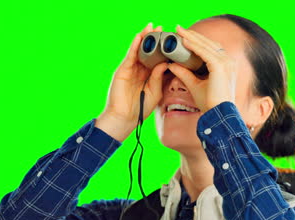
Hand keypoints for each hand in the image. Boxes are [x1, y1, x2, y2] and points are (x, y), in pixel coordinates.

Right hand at [98, 23, 167, 139]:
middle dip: (154, 39)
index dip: (163, 49)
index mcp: (149, 75)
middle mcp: (140, 70)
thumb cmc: (141, 108)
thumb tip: (165, 63)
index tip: (171, 39)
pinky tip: (139, 37)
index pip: (157, 58)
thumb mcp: (155, 91)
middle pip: (147, 51)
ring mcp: (131, 69)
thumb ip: (159, 77)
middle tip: (162, 28)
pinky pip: (130, 56)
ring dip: (144, 38)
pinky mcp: (123, 70)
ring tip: (151, 27)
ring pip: (138, 50)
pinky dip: (134, 46)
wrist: (125, 118)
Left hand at [165, 25, 236, 112]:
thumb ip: (184, 73)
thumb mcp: (194, 85)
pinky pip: (205, 52)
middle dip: (192, 35)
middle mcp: (228, 61)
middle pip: (208, 43)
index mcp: (225, 65)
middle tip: (178, 29)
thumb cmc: (210, 104)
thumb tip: (171, 64)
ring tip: (178, 32)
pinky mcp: (220, 66)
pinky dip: (194, 46)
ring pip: (206, 45)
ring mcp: (226, 62)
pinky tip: (184, 41)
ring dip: (192, 37)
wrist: (219, 114)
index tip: (183, 36)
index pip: (210, 48)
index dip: (196, 41)